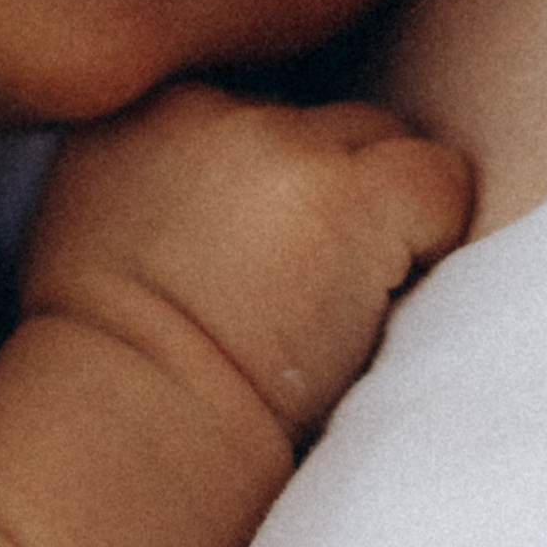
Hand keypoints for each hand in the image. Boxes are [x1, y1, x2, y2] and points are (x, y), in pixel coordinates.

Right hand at [19, 83, 472, 443]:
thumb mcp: (104, 242)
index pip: (259, 110)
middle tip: (305, 301)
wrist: (136, 438)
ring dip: (386, 223)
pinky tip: (376, 314)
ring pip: (389, 146)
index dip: (283, 196)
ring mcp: (280, 144)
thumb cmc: (124, 377)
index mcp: (138, 112)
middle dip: (337, 202)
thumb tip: (249, 188)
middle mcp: (206, 108)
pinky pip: (442, 186)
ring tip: (336, 314)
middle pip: (328, 124)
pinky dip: (434, 247)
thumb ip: (166, 186)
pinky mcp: (348, 194)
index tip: (258, 273)